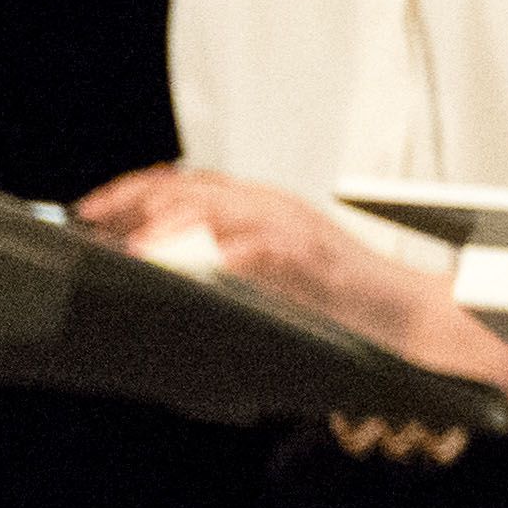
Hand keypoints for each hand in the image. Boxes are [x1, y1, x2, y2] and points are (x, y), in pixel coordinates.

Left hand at [72, 164, 507, 416]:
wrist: (417, 324)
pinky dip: (214, 257)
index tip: (89, 211)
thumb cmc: (346, 311)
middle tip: (92, 224)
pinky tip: (185, 270)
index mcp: (267, 209)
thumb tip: (165, 279)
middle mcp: (277, 208)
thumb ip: (230, 268)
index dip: (132, 191)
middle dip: (133, 202)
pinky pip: (252, 251)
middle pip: (191, 187)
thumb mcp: (280, 279)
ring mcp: (295, 231)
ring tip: (128, 248)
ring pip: (217, 210)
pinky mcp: (310, 262)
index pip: (189, 183)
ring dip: (166, 226)